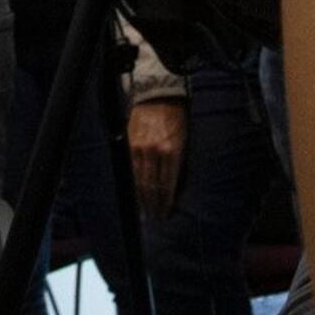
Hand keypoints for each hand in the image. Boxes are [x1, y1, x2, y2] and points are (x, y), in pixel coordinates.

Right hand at [126, 98, 187, 219]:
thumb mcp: (185, 141)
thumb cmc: (177, 118)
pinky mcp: (130, 144)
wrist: (158, 95)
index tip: (166, 215)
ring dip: (143, 198)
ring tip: (147, 211)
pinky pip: (131, 170)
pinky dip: (134, 184)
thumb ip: (178, 164)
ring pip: (139, 180)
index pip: (167, 186)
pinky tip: (137, 193)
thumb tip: (174, 189)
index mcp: (171, 151)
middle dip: (154, 205)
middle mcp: (154, 151)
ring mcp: (139, 148)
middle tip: (156, 218)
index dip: (166, 203)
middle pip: (152, 187)